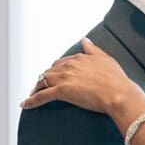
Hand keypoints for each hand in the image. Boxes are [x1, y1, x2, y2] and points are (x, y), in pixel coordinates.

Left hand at [20, 37, 143, 116]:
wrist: (119, 93)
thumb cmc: (117, 80)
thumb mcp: (106, 59)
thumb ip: (93, 50)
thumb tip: (85, 39)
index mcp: (79, 58)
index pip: (62, 63)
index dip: (57, 70)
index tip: (55, 75)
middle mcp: (69, 65)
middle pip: (50, 71)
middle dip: (45, 78)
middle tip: (42, 86)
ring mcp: (64, 78)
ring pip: (43, 81)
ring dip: (36, 87)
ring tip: (32, 95)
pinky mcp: (62, 91)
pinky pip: (42, 95)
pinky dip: (32, 100)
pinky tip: (25, 104)